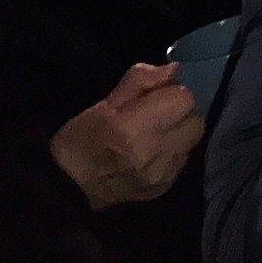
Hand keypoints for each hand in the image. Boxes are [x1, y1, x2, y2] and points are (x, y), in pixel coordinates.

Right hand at [49, 62, 201, 208]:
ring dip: (179, 133)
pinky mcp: (163, 188)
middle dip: (181, 113)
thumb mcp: (102, 104)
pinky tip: (152, 153)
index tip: (156, 97)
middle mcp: (154, 153)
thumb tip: (173, 70)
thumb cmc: (79, 142)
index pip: (184, 98)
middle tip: (156, 115)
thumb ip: (141, 82)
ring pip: (192, 141)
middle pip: (195, 121)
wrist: (66, 191)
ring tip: (153, 135)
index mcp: (135, 128)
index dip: (172, 93)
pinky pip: (182, 161)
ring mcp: (161, 174)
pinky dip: (173, 153)